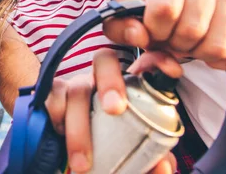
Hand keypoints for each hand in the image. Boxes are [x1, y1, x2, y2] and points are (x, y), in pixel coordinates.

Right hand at [45, 50, 181, 172]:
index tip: (173, 72)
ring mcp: (75, 86)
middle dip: (110, 81)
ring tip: (83, 163)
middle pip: (104, 60)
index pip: (144, 62)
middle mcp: (99, 79)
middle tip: (115, 109)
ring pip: (76, 90)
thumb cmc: (108, 145)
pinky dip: (57, 123)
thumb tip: (163, 166)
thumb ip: (151, 157)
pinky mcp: (52, 98)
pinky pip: (52, 102)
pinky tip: (61, 142)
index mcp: (126, 86)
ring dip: (80, 127)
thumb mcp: (133, 151)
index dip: (157, 61)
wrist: (69, 149)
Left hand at [105, 0, 225, 69]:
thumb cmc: (155, 16)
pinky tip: (210, 49)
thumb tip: (138, 35)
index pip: (164, 10)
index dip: (155, 33)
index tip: (154, 33)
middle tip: (174, 40)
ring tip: (192, 43)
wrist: (184, 11)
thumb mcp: (129, 21)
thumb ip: (123, 28)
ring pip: (218, 46)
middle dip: (178, 46)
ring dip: (200, 54)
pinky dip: (222, 62)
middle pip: (192, 31)